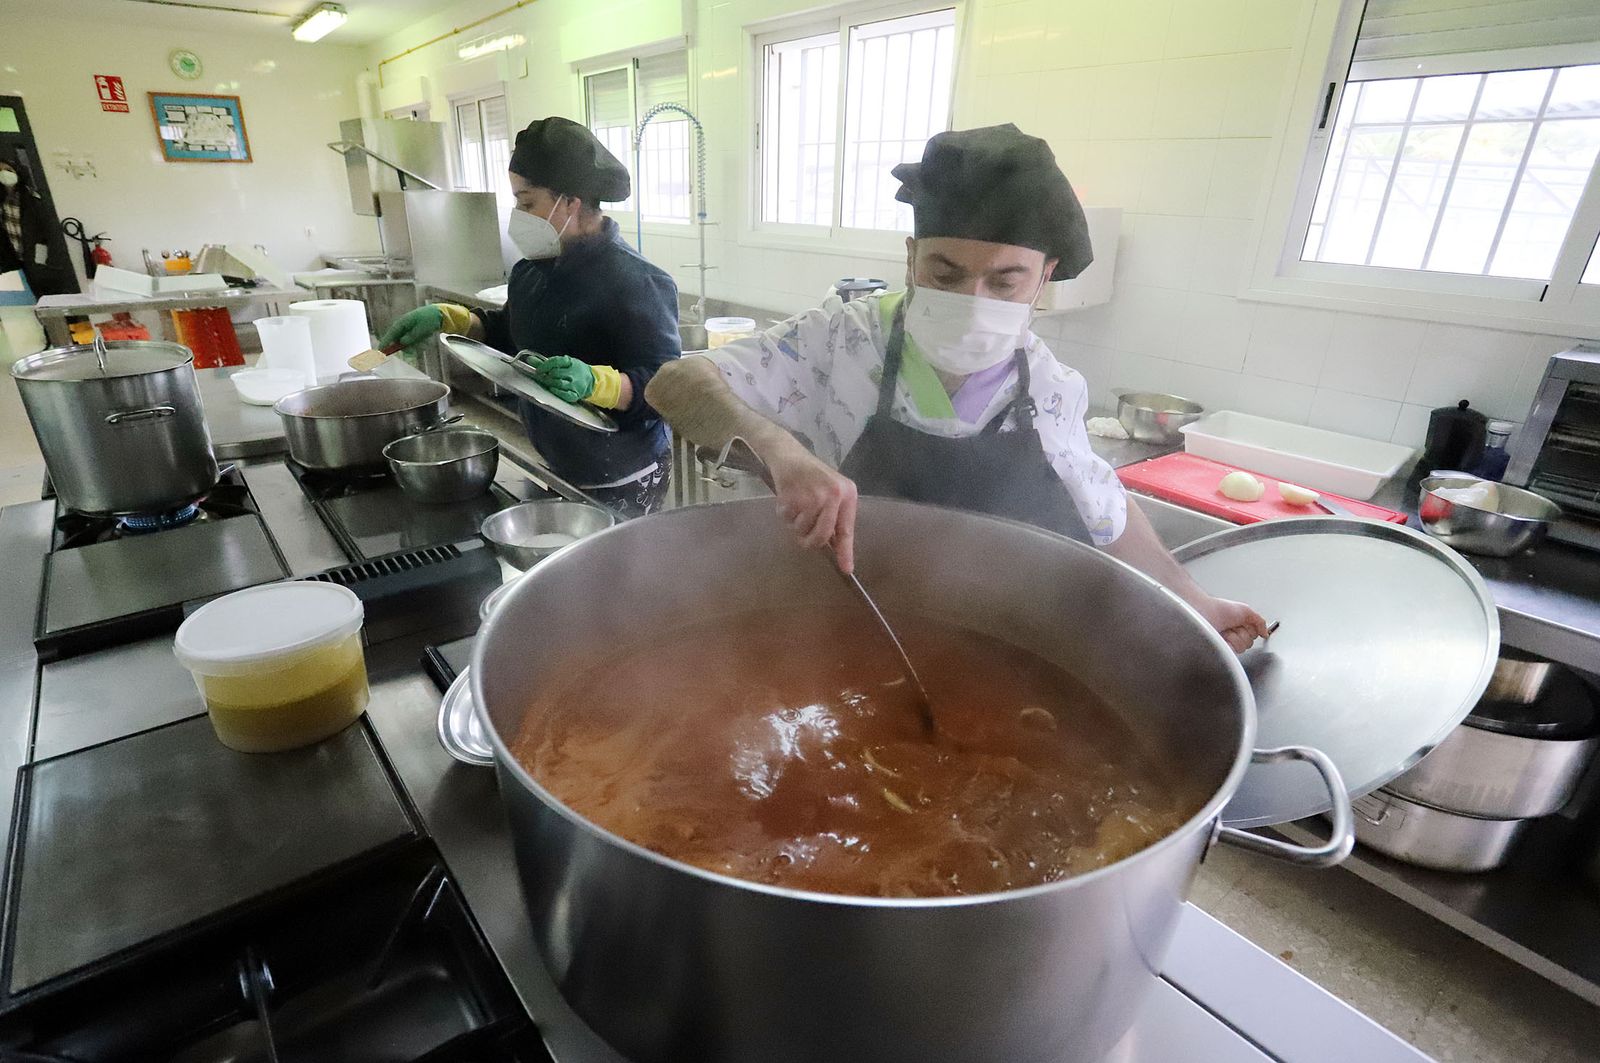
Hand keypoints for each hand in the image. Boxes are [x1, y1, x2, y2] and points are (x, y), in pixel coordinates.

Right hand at [377, 304, 470, 355]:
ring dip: (414, 345)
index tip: (380, 352)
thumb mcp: (421, 329)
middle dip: (406, 347)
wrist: (439, 315)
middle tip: (416, 346)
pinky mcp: (413, 334)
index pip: (390, 335)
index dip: (385, 343)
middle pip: (398, 342)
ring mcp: (408, 330)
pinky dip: (418, 343)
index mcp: (402, 323)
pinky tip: (425, 338)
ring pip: (406, 344)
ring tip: (425, 339)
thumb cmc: (429, 319)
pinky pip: (412, 343)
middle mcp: (403, 327)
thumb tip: (402, 343)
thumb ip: (411, 336)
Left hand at [533, 355, 595, 403]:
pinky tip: (553, 390)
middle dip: (546, 376)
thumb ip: (545, 363)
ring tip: (547, 383)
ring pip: (560, 384)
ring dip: (550, 383)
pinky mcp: (576, 394)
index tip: (538, 370)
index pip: (556, 361)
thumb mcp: (563, 363)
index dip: (545, 365)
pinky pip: (566, 395)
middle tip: (541, 377)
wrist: (592, 380)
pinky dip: (558, 392)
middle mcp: (574, 373)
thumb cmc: (574, 371)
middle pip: (556, 373)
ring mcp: (576, 384)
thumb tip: (529, 359)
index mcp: (570, 362)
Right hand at [762, 440, 858, 572]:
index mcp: (847, 493)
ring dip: (794, 524)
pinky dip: (784, 515)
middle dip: (810, 541)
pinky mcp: (795, 495)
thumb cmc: (810, 476)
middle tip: (803, 538)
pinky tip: (786, 499)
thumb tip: (834, 547)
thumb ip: (834, 517)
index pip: (846, 529)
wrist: (788, 454)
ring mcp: (814, 495)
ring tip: (795, 507)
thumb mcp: (830, 492)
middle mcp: (834, 494)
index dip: (845, 551)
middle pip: (823, 535)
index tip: (846, 569)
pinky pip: (788, 520)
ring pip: (802, 529)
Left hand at [1195, 596, 1270, 653]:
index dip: (1249, 628)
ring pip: (1243, 648)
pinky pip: (1233, 653)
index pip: (1253, 635)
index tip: (1241, 622)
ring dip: (1235, 637)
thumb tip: (1265, 632)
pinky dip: (1229, 644)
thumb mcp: (1244, 610)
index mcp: (1237, 626)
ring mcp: (1225, 644)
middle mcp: (1231, 635)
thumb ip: (1259, 621)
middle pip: (1249, 643)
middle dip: (1242, 632)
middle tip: (1231, 626)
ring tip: (1224, 630)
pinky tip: (1221, 638)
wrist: (1202, 613)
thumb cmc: (1218, 609)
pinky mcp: (1220, 651)